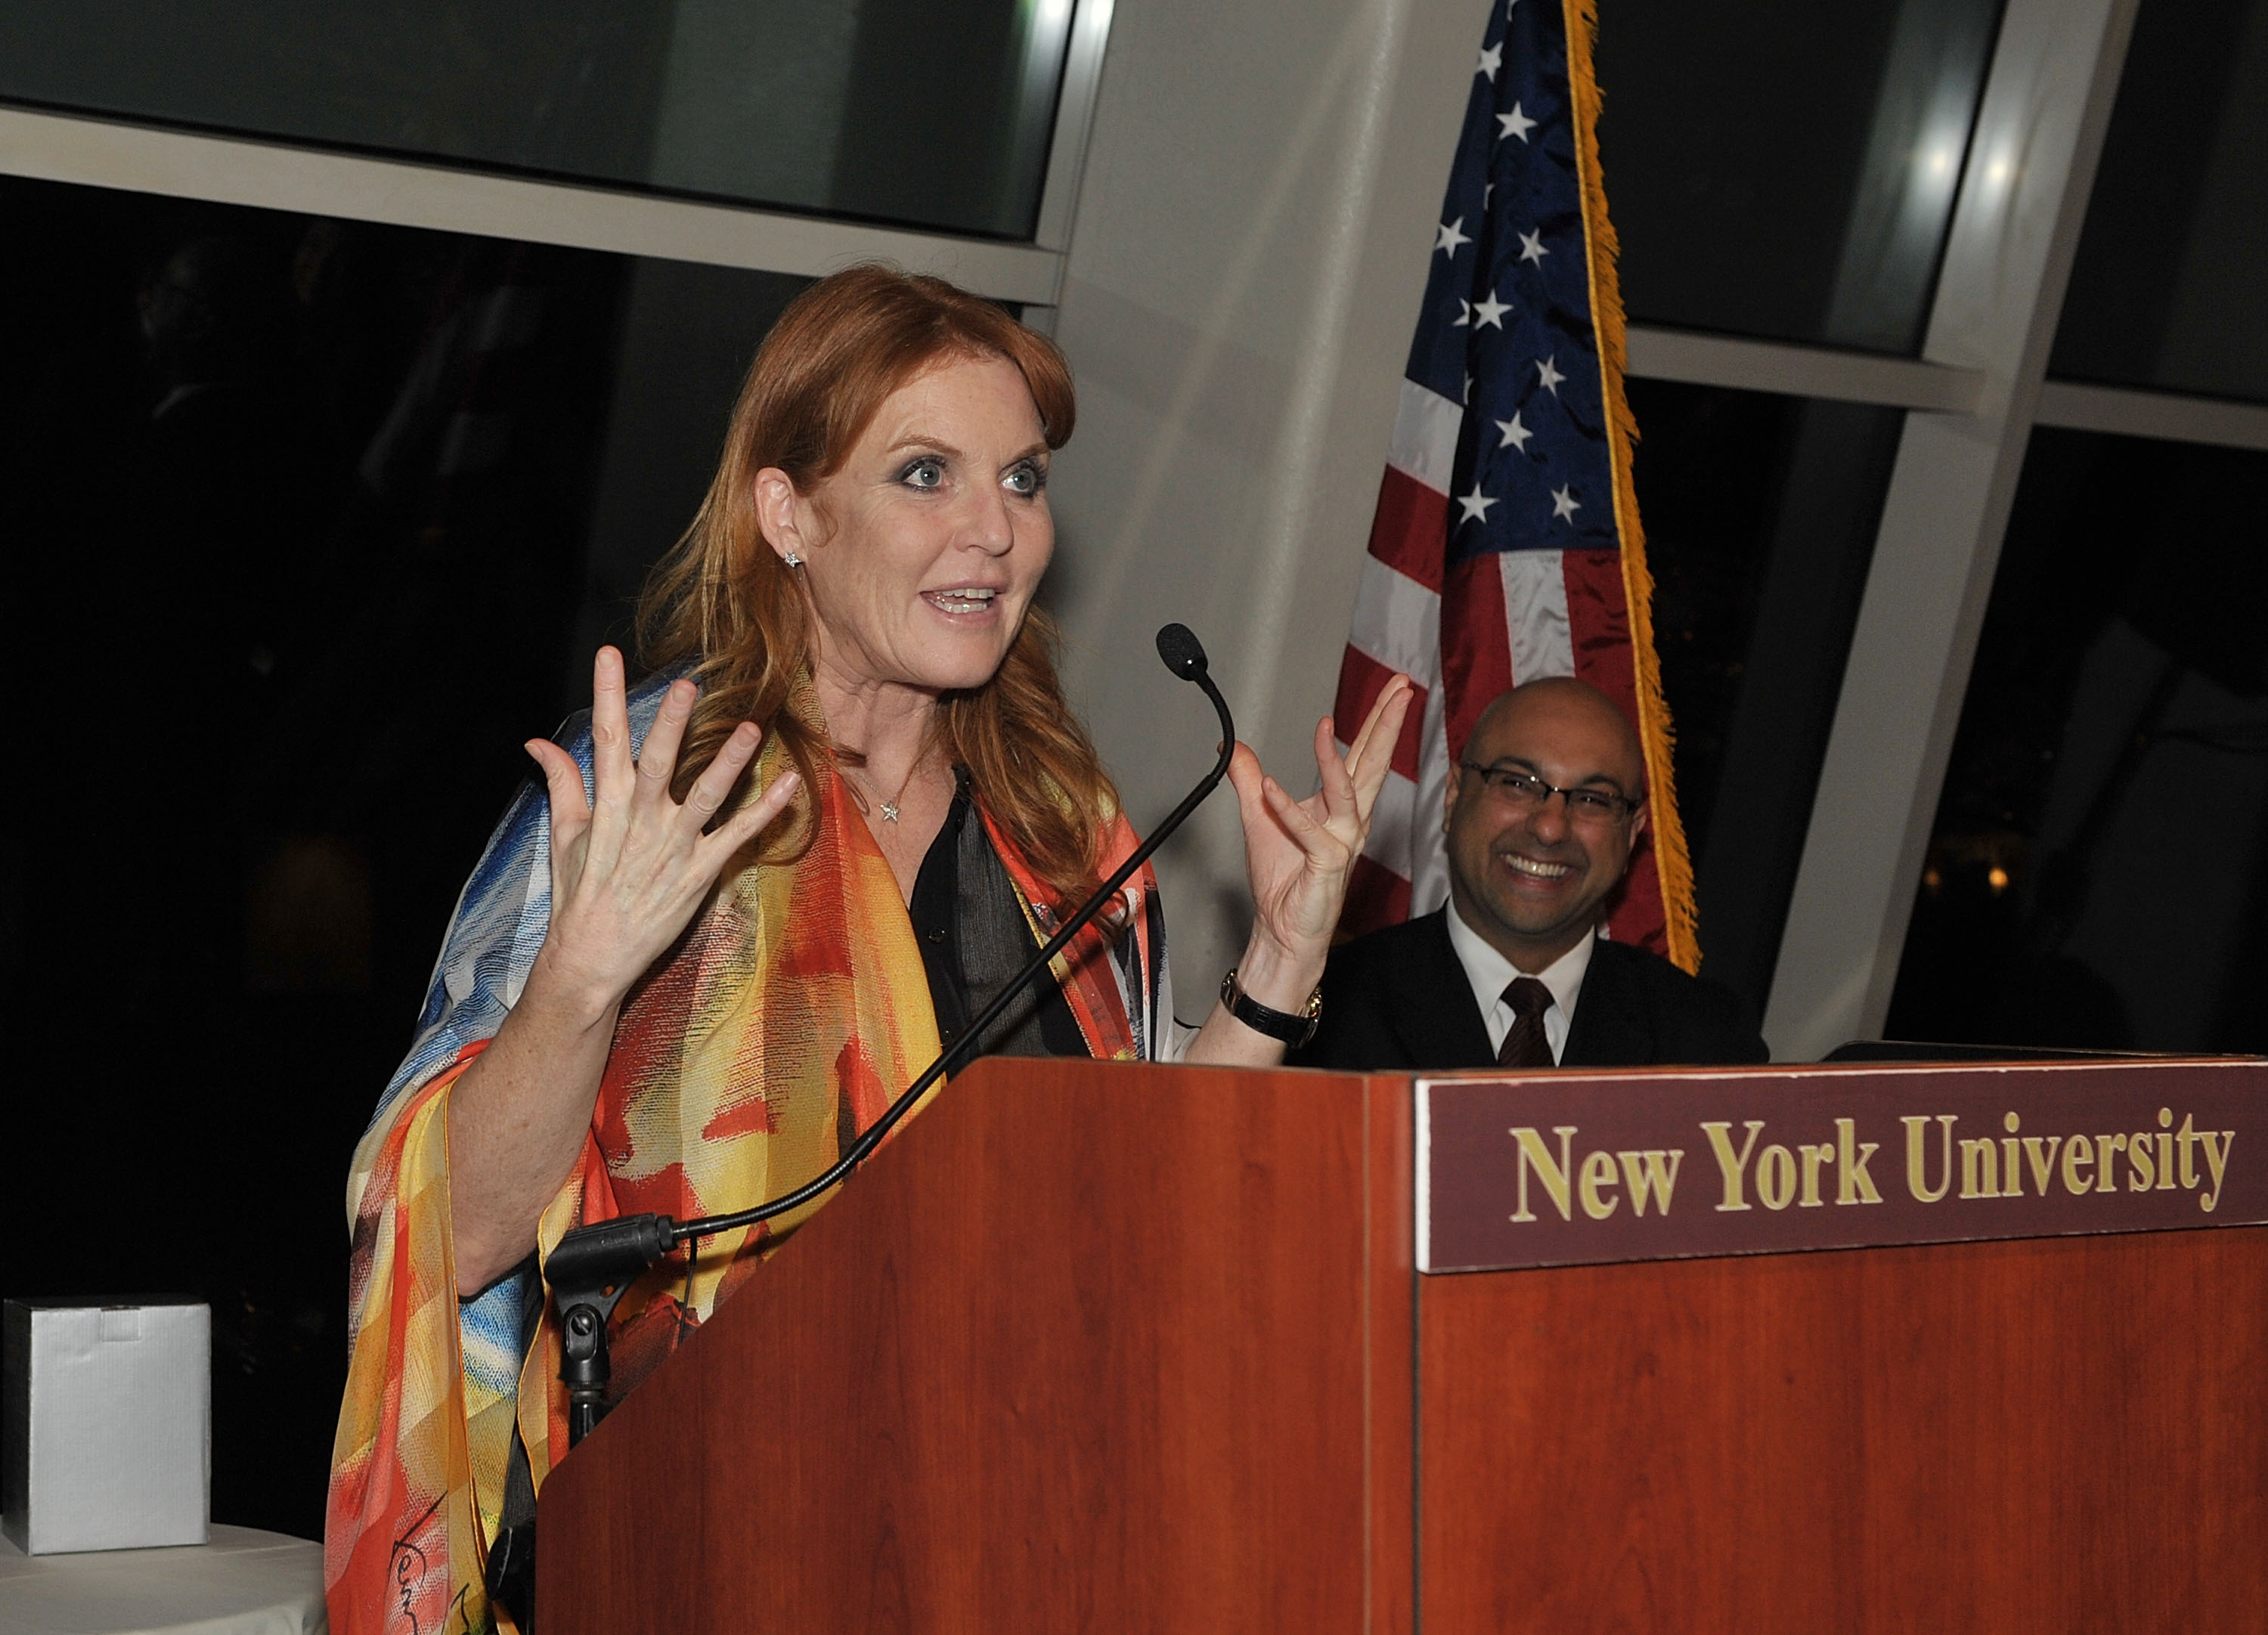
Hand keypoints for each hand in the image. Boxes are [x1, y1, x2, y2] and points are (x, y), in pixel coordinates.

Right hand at [524, 647, 799, 1021]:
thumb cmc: (579, 894)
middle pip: (655, 763)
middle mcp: (639, 822)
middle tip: (686, 685)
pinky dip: (765, 813)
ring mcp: (672, 849)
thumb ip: (561, 784)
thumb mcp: (564, 837)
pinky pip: (737, 837)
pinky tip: (790, 786)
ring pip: (704, 797)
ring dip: (728, 763)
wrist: (591, 957)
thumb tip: (536, 742)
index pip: (605, 740)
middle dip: (670, 725)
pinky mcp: (699, 874)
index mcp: (606, 807)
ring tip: (752, 729)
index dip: (607, 695)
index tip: (608, 655)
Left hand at [1223, 674, 1413, 1008]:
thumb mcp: (1259, 818)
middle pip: (1373, 764)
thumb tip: (1233, 748)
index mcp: (1342, 807)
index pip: (1364, 755)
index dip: (1379, 721)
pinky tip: (1270, 785)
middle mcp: (1351, 821)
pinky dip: (1288, 808)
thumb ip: (1248, 780)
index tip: (1395, 688)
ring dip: (1335, 759)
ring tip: (1326, 725)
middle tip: (1403, 688)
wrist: (1282, 930)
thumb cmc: (1283, 881)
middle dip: (1387, 724)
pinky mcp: (1326, 864)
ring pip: (1347, 793)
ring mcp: (1342, 842)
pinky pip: (1308, 831)